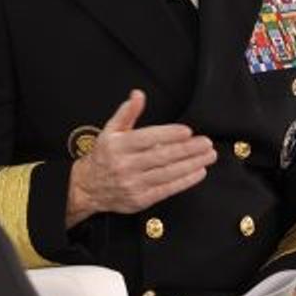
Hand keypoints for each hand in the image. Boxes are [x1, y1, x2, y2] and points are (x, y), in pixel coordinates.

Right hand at [66, 89, 216, 226]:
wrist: (87, 187)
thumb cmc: (103, 156)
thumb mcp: (109, 131)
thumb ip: (126, 113)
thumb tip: (138, 94)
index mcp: (118, 146)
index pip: (147, 139)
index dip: (168, 135)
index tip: (187, 131)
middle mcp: (125, 165)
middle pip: (161, 157)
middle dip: (187, 150)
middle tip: (206, 143)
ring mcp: (133, 184)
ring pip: (167, 173)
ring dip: (191, 164)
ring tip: (208, 156)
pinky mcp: (140, 200)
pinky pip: (167, 189)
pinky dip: (185, 181)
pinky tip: (199, 172)